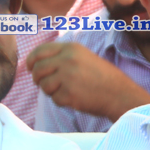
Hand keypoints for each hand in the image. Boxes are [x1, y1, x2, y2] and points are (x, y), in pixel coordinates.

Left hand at [27, 42, 149, 120]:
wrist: (120, 94)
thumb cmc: (100, 77)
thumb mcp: (82, 57)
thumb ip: (60, 56)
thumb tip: (34, 62)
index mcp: (71, 48)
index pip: (40, 51)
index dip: (31, 61)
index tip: (29, 68)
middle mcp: (68, 59)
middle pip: (37, 69)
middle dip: (37, 78)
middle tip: (44, 84)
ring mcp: (68, 76)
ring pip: (43, 85)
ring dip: (50, 91)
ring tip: (66, 90)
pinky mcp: (69, 93)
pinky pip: (54, 99)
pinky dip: (61, 101)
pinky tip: (74, 98)